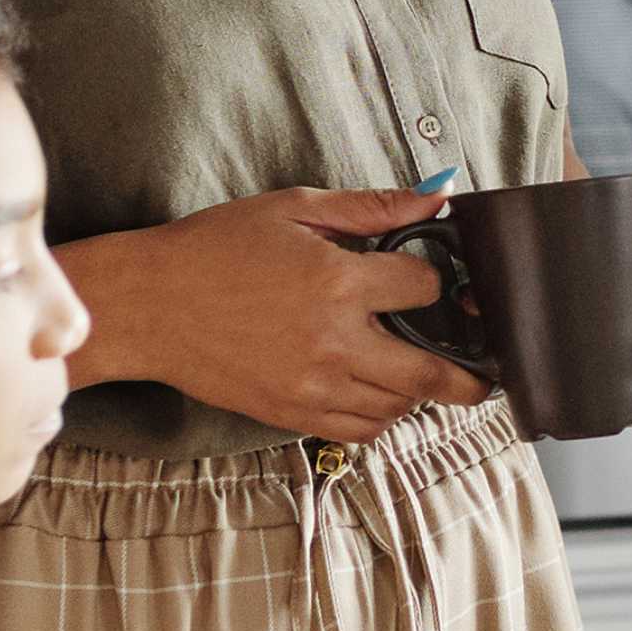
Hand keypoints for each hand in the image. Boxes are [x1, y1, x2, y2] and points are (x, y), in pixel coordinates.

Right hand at [63, 187, 493, 441]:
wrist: (148, 306)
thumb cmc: (214, 249)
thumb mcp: (292, 209)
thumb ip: (369, 208)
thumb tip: (434, 197)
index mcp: (336, 282)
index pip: (423, 288)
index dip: (432, 280)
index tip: (427, 280)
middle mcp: (332, 341)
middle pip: (428, 373)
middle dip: (466, 376)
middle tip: (483, 376)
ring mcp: (312, 386)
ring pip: (395, 407)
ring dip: (417, 393)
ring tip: (420, 376)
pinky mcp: (290, 414)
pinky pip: (357, 432)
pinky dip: (379, 419)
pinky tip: (379, 397)